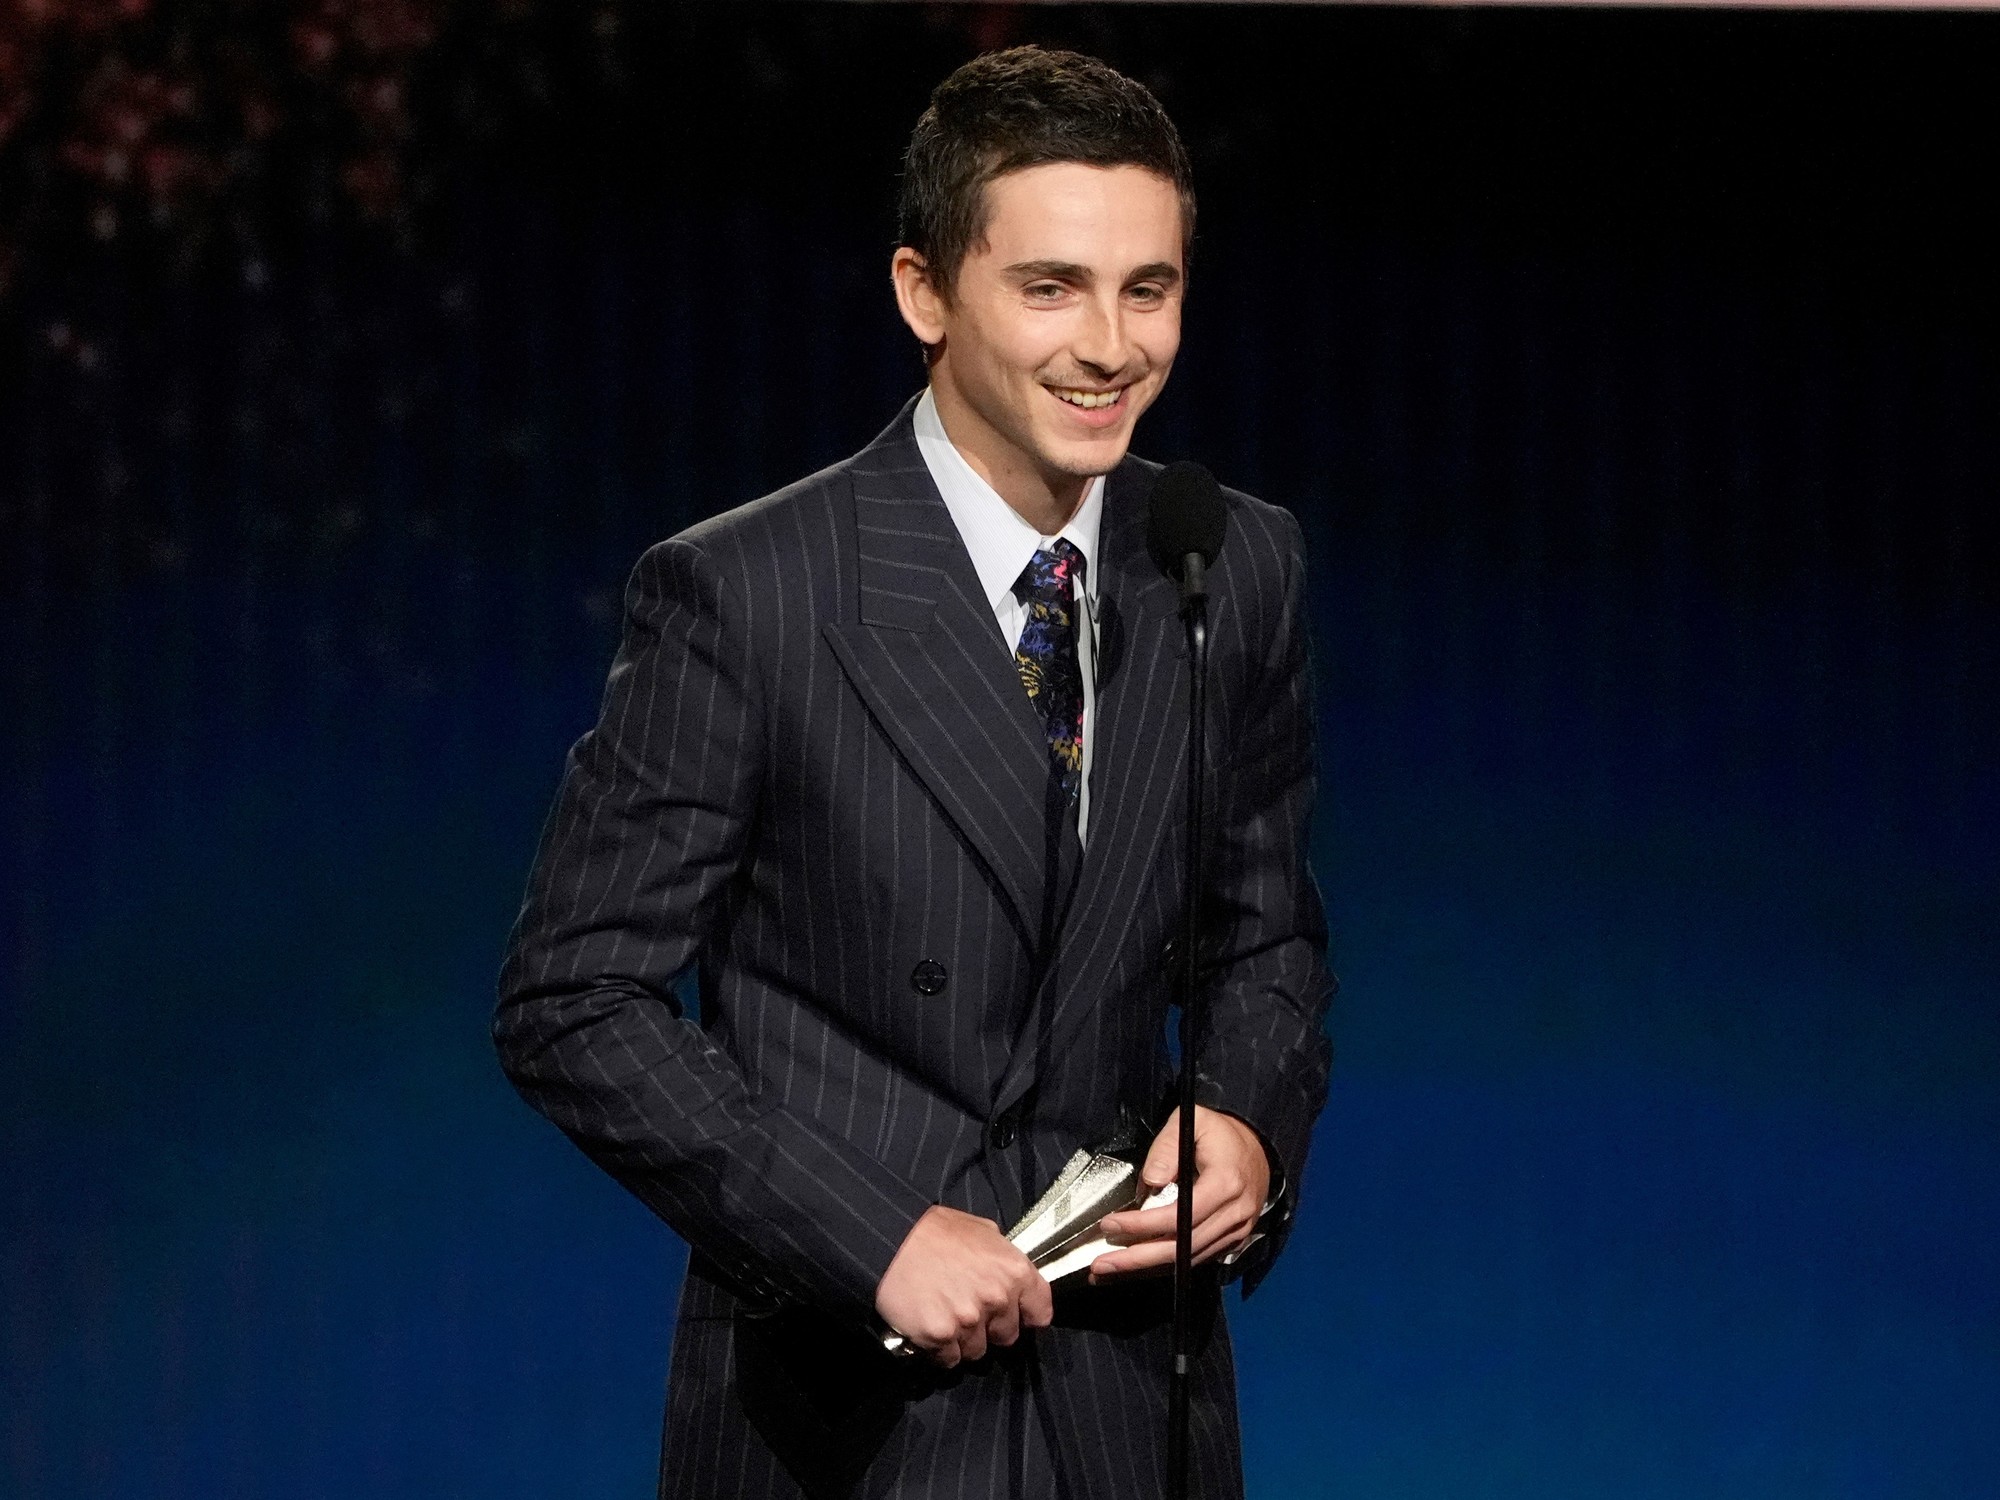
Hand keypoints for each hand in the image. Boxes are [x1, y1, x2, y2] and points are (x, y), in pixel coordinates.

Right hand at [874, 1204, 1052, 1367]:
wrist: (890, 1240)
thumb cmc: (935, 1230)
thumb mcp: (981, 1230)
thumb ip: (1001, 1255)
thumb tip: (1007, 1270)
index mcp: (1014, 1271)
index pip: (1041, 1312)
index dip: (1027, 1314)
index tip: (1016, 1314)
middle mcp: (998, 1299)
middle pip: (1007, 1336)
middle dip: (990, 1328)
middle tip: (967, 1310)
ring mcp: (969, 1321)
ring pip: (977, 1351)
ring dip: (963, 1340)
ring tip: (944, 1316)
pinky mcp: (941, 1337)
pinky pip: (949, 1359)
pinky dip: (940, 1349)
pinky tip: (929, 1326)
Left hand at [1088, 1106, 1269, 1280]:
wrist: (1258, 1147)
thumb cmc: (1222, 1134)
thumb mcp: (1192, 1121)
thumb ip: (1167, 1147)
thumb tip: (1150, 1181)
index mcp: (1226, 1183)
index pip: (1180, 1216)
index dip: (1144, 1225)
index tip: (1111, 1225)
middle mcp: (1235, 1213)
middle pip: (1183, 1247)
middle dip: (1138, 1258)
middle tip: (1102, 1264)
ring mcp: (1237, 1231)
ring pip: (1188, 1260)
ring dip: (1147, 1267)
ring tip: (1111, 1268)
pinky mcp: (1233, 1241)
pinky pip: (1197, 1259)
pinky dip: (1167, 1265)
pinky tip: (1139, 1265)